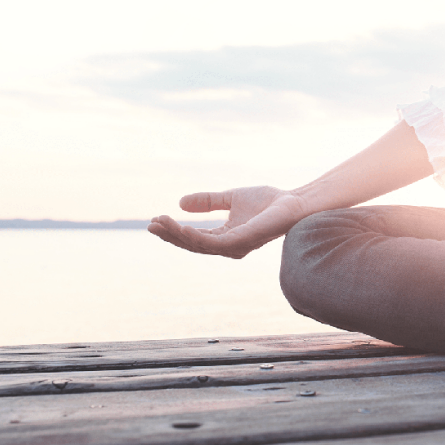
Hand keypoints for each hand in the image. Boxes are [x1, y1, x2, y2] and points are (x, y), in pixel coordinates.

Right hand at [147, 186, 310, 258]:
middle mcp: (229, 246)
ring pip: (199, 245)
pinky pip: (214, 243)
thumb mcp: (230, 198)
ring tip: (160, 223)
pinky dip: (196, 236)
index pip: (195, 237)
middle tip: (151, 224)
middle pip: (193, 245)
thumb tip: (180, 203)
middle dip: (171, 235)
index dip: (174, 230)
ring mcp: (236, 246)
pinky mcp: (243, 241)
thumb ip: (208, 202)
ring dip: (178, 235)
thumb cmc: (268, 202)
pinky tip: (182, 227)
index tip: (155, 219)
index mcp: (226, 237)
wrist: (293, 201)